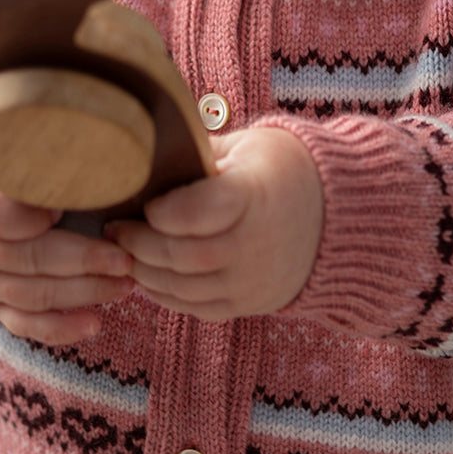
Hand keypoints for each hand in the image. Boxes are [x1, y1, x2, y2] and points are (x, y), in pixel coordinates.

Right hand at [0, 147, 132, 343]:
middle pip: (25, 260)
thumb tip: (75, 118)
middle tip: (124, 256)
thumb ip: (23, 139)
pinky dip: (60, 329)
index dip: (27, 215)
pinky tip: (95, 323)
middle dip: (80, 260)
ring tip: (127, 281)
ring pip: (31, 296)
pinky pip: (24, 325)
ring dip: (83, 292)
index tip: (63, 206)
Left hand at [110, 126, 322, 320]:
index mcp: (254, 195)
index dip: (162, 211)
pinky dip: (165, 294)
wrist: (337, 215)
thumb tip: (145, 154)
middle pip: (182, 256)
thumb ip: (199, 154)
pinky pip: (196, 307)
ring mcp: (253, 280)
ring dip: (145, 272)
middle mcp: (255, 245)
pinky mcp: (249, 303)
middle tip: (115, 227)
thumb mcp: (248, 145)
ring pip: (183, 288)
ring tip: (126, 251)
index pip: (197, 213)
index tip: (147, 202)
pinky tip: (149, 274)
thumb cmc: (283, 169)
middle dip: (140, 244)